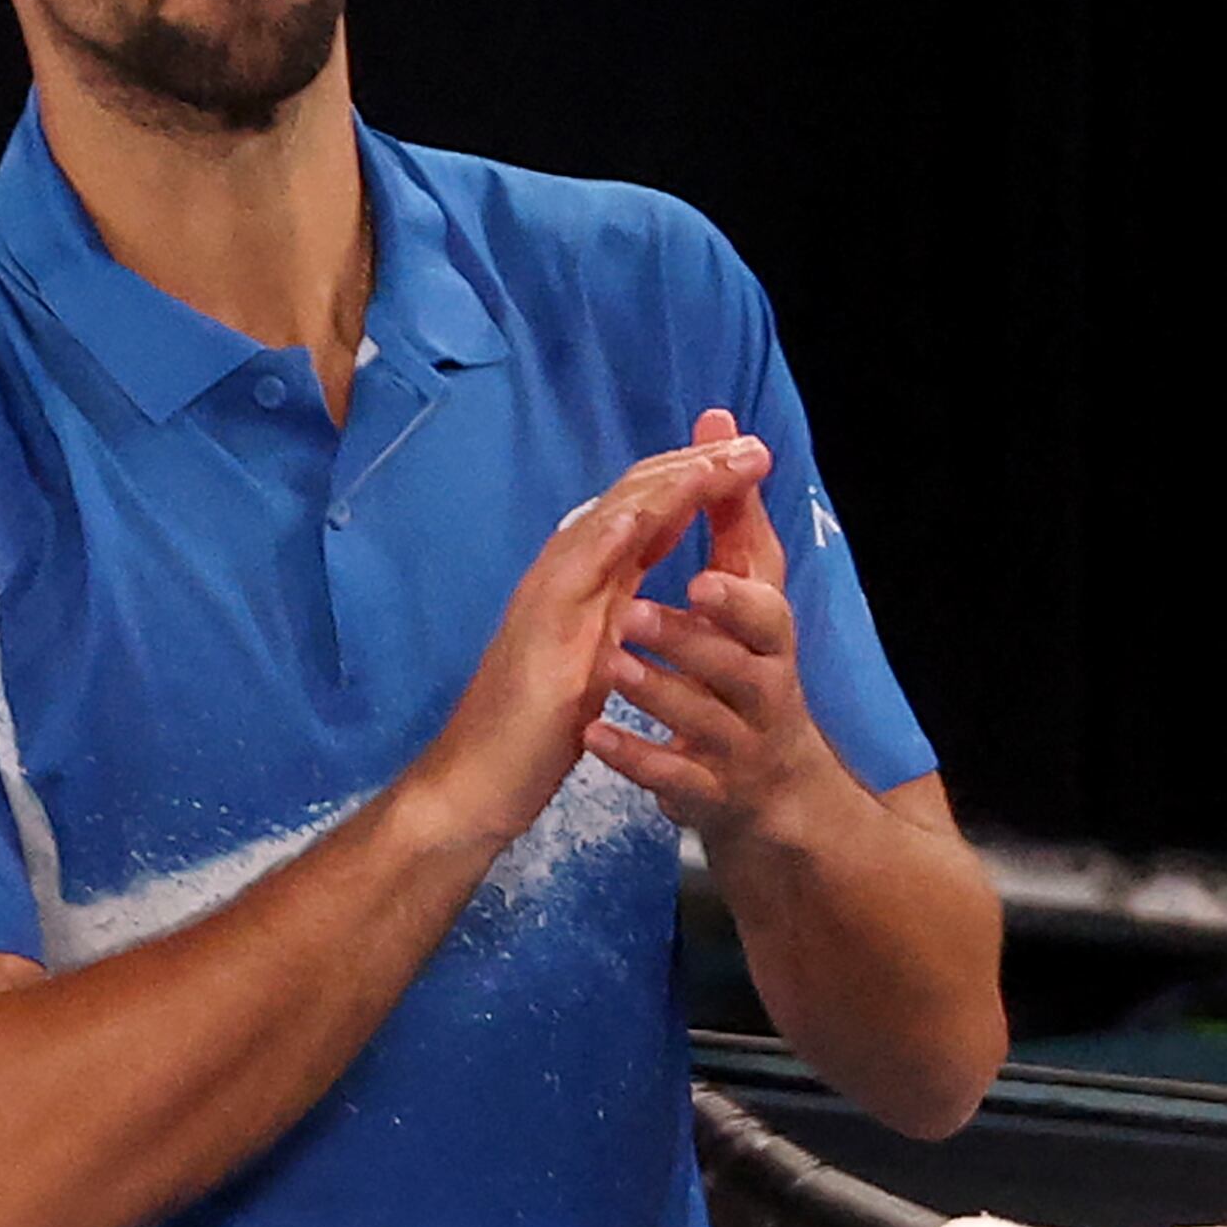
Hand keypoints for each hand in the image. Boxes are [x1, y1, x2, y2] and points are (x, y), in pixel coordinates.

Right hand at [404, 421, 772, 851]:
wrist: (474, 784)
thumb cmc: (530, 733)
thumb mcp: (590, 662)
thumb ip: (613, 618)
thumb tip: (644, 590)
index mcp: (584, 584)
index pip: (643, 513)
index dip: (694, 480)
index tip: (748, 458)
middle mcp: (563, 577)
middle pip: (631, 501)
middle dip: (693, 467)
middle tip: (752, 443)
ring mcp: (545, 599)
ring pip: (608, 522)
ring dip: (666, 487)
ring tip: (718, 459)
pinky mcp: (537, 634)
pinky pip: (573, 574)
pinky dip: (608, 538)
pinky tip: (642, 514)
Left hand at [587, 409, 844, 847]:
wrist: (761, 794)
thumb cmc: (744, 680)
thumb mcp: (741, 608)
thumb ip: (730, 525)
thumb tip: (721, 433)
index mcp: (767, 643)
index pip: (765, 608)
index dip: (738, 591)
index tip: (703, 573)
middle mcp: (760, 689)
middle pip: (741, 664)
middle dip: (694, 638)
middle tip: (638, 615)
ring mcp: (733, 744)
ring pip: (700, 720)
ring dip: (656, 691)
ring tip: (610, 667)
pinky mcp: (703, 789)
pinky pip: (671, 776)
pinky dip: (635, 757)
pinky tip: (595, 739)